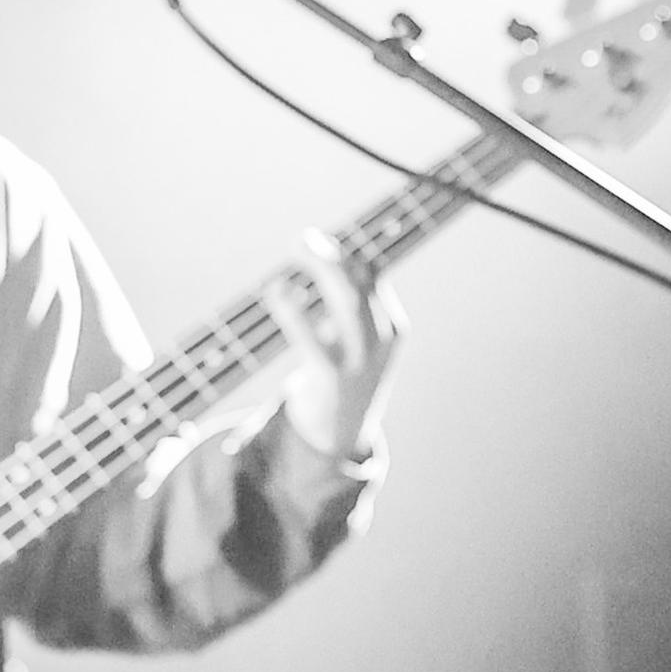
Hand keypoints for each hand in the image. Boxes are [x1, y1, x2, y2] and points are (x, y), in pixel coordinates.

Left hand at [275, 228, 399, 461]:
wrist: (341, 432)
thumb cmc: (344, 372)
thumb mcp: (355, 337)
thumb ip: (348, 302)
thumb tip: (321, 254)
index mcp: (392, 326)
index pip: (370, 276)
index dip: (342, 253)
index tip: (317, 242)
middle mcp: (381, 340)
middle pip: (360, 281)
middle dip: (330, 255)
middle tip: (300, 239)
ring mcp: (360, 359)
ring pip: (346, 300)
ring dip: (320, 268)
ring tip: (292, 254)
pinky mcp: (333, 378)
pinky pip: (312, 337)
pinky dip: (293, 310)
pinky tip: (277, 292)